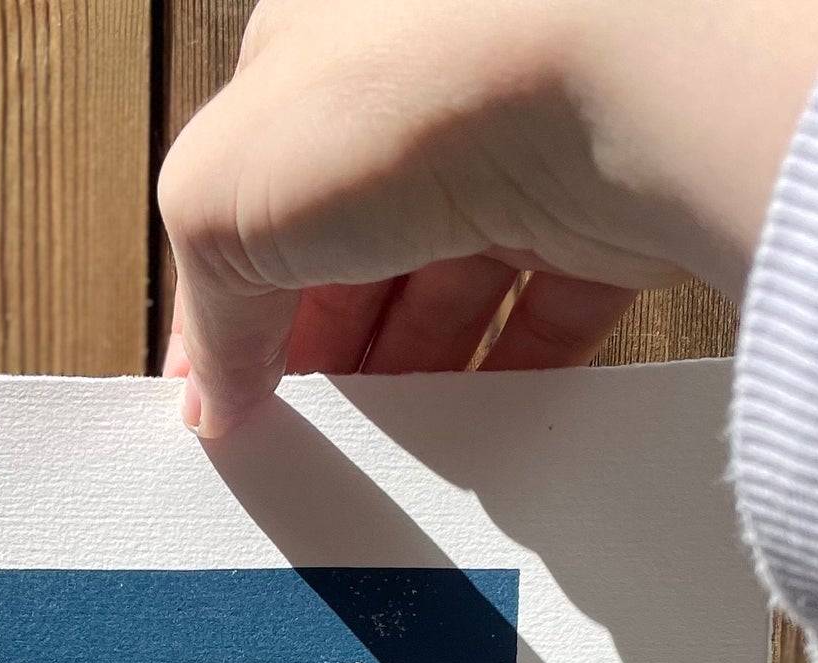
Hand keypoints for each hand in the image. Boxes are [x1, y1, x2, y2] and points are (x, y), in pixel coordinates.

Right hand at [158, 0, 817, 435]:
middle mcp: (419, 86)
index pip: (255, 196)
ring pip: (449, 288)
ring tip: (382, 454)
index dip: (231, 305)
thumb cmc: (403, 94)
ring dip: (411, 376)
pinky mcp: (605, 213)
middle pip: (351, 251)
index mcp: (314, 54)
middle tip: (301, 438)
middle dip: (324, 349)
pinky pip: (545, 318)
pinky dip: (505, 381)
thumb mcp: (222, 198)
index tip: (224, 402)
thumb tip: (213, 395)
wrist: (613, 83)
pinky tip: (471, 436)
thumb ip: (205, 305)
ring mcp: (517, 146)